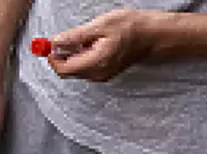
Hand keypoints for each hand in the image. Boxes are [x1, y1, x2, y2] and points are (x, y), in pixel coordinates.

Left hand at [46, 10, 163, 81]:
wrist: (155, 35)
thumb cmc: (133, 27)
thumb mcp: (101, 26)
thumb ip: (75, 37)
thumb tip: (55, 42)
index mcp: (95, 63)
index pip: (62, 69)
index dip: (52, 57)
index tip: (50, 44)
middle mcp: (97, 74)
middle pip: (68, 70)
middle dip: (62, 55)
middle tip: (68, 37)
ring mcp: (102, 75)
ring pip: (77, 69)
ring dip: (73, 54)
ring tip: (88, 38)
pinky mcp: (106, 72)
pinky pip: (86, 67)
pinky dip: (83, 56)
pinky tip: (94, 43)